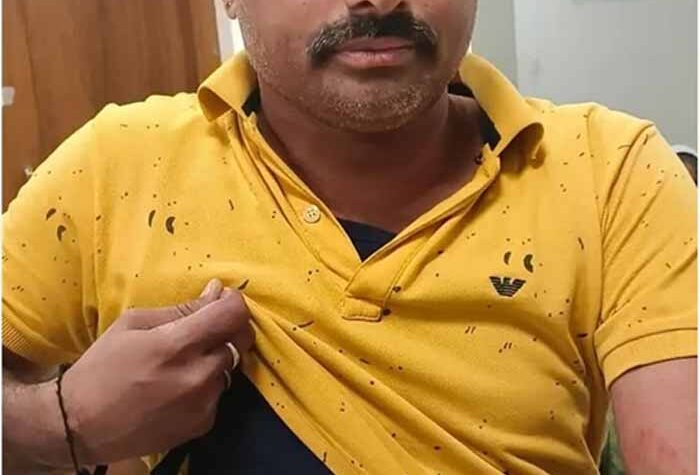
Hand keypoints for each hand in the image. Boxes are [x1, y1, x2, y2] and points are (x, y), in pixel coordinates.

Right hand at [53, 279, 254, 464]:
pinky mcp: (204, 423)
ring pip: (230, 367)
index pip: (234, 315)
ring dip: (215, 357)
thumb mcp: (133, 324)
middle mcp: (198, 375)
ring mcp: (204, 403)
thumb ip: (181, 309)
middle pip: (240, 340)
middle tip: (205, 328)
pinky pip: (218, 392)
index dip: (233, 302)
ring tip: (183, 362)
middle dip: (229, 328)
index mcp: (177, 345)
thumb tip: (216, 291)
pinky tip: (178, 387)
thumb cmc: (102, 368)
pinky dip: (206, 384)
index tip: (222, 300)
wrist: (80, 427)